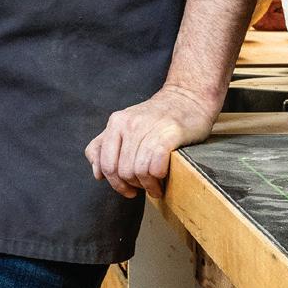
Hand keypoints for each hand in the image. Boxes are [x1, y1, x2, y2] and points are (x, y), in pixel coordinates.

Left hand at [84, 86, 217, 199]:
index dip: (114, 183)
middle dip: (132, 186)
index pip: (105, 163)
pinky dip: (158, 178)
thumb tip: (98, 174)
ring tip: (156, 187)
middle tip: (144, 188)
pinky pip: (155, 166)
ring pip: (138, 171)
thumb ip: (105, 146)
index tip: (127, 189)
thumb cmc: (158, 118)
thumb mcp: (126, 126)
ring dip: (148, 186)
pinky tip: (163, 177)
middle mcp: (129, 123)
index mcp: (116, 122)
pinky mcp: (170, 133)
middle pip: (122, 171)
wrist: (189, 98)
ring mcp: (149, 127)